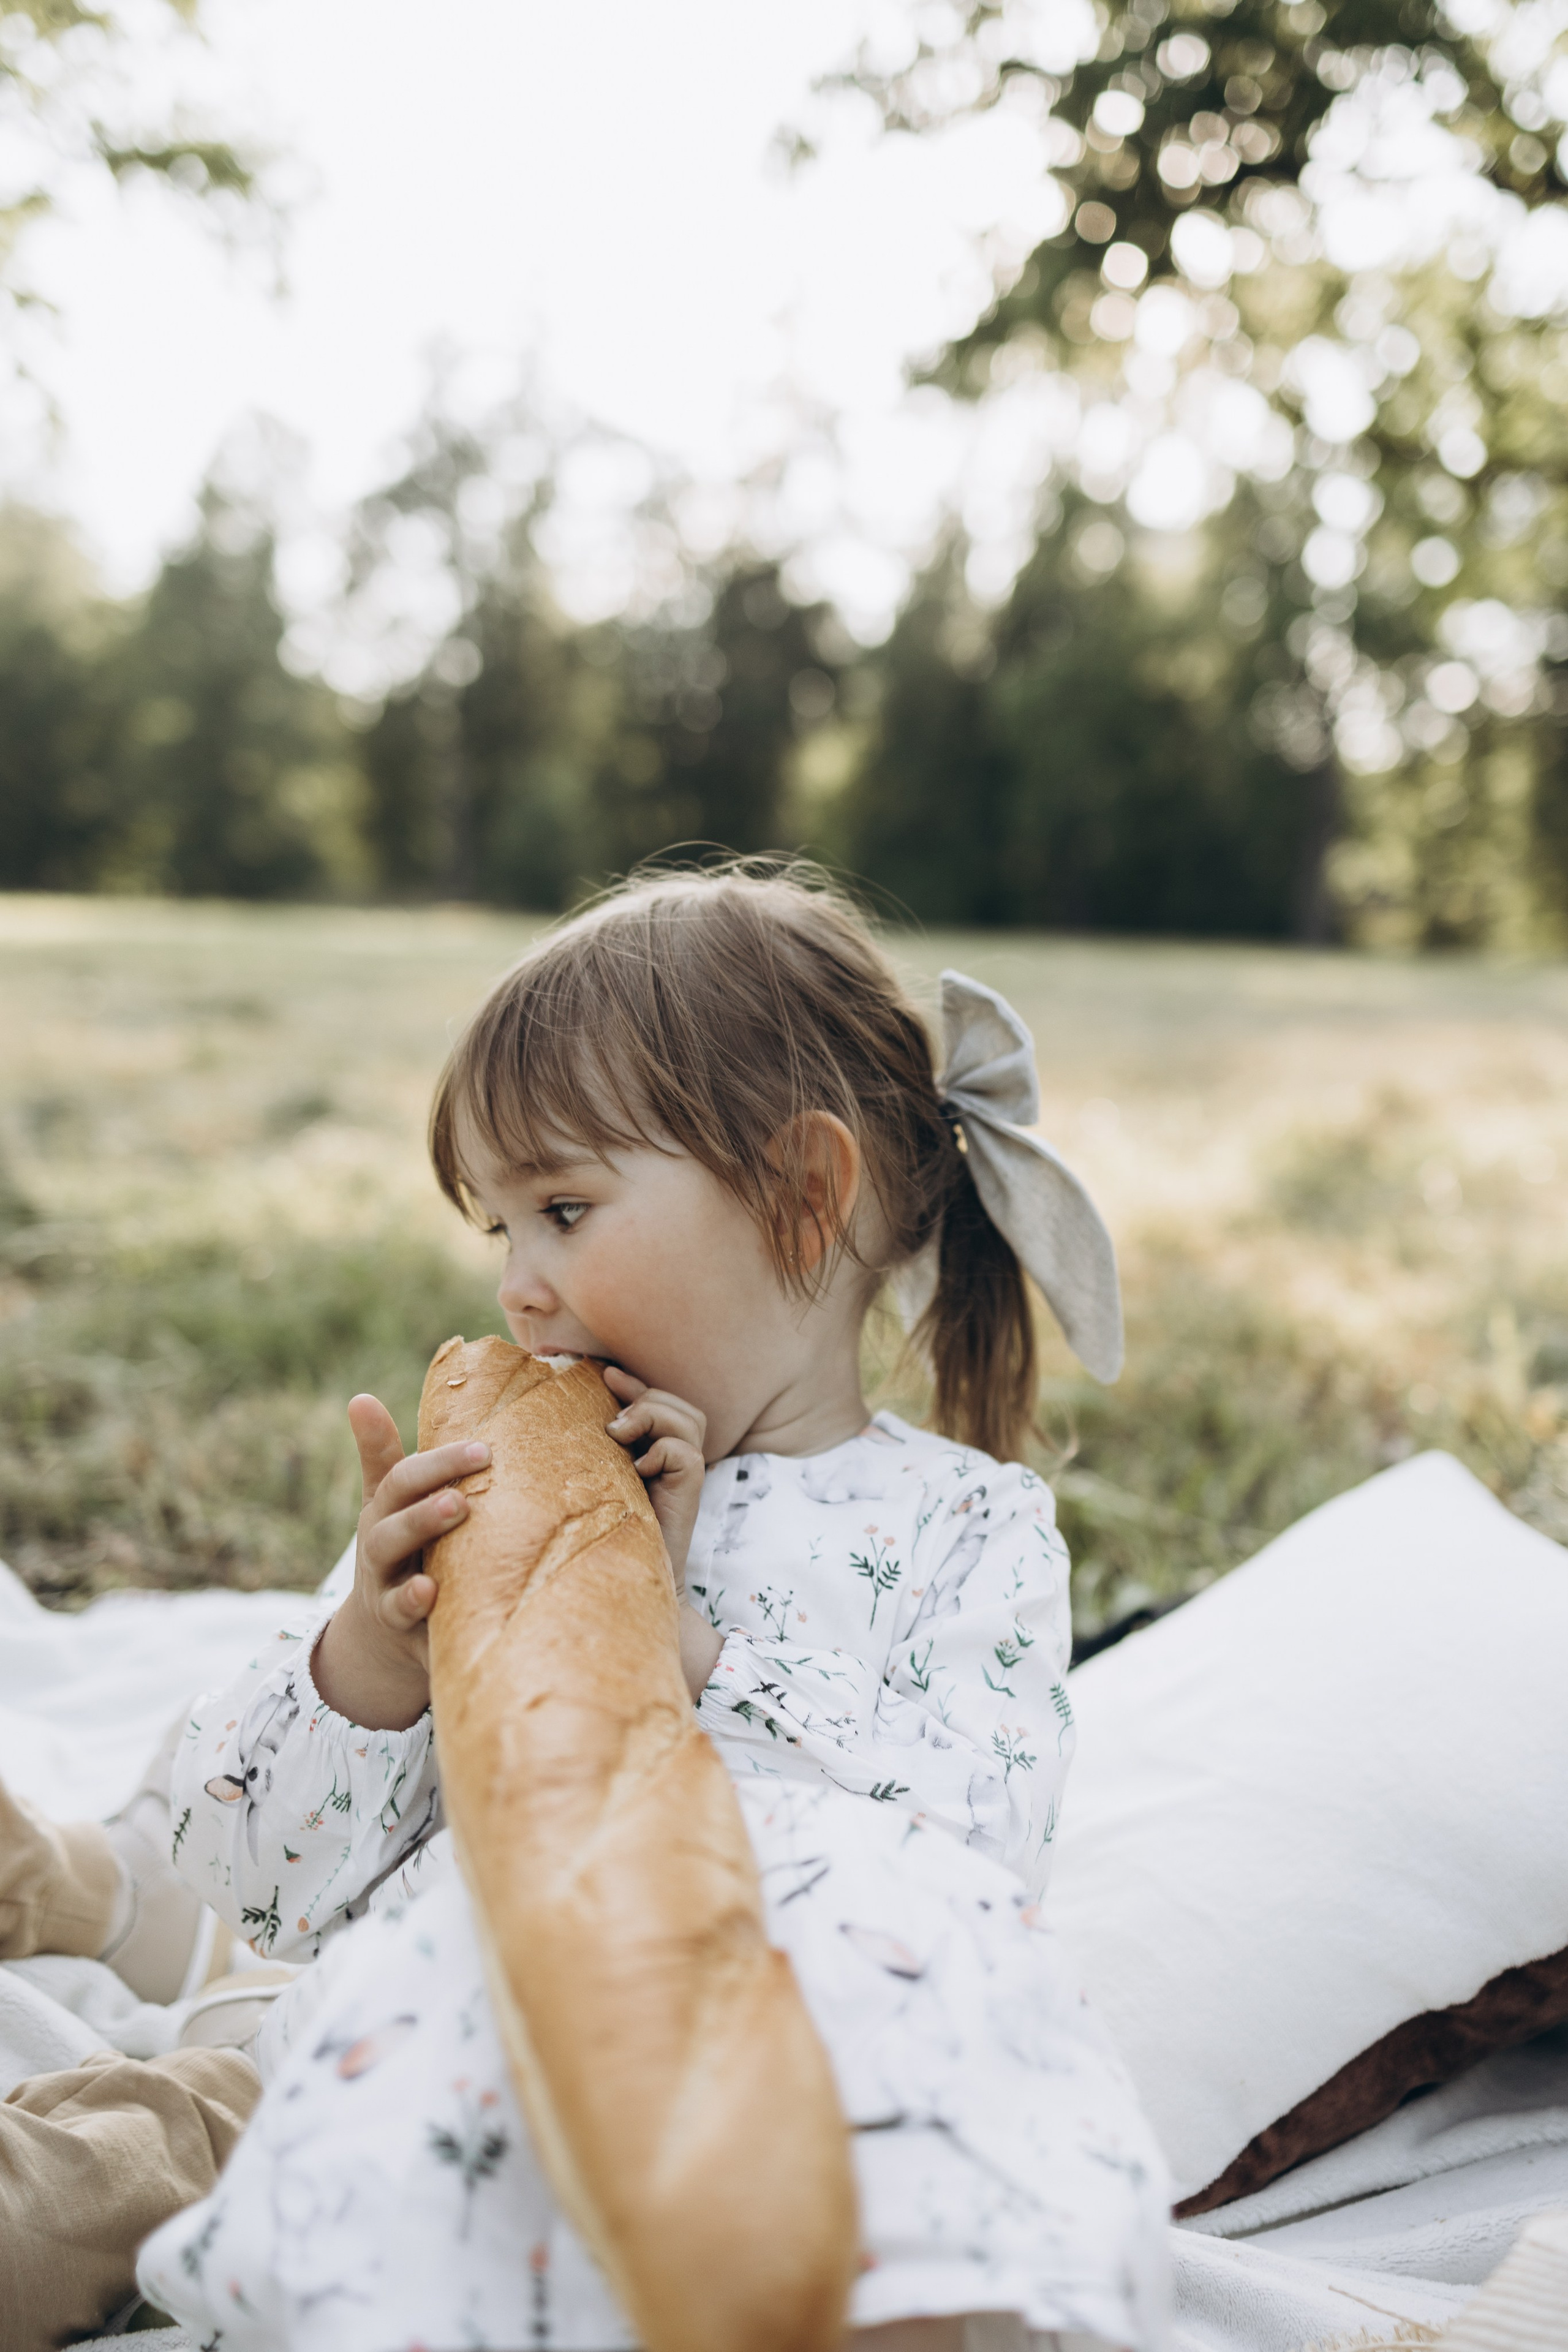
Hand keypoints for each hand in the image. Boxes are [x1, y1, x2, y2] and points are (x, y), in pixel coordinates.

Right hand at [312, 1394, 489, 1733]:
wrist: (386, 1631)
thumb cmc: (402, 1547)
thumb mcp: (390, 1502)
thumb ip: (380, 1454)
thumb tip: (358, 1397)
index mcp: (386, 1512)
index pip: (403, 1482)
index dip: (438, 1464)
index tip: (481, 1448)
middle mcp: (381, 1551)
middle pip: (395, 1528)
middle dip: (426, 1512)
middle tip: (463, 1498)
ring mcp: (388, 1593)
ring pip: (396, 1579)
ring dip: (417, 1564)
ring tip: (446, 1541)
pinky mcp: (404, 1633)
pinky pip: (408, 1625)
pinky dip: (418, 1613)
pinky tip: (433, 1600)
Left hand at [602, 1368, 706, 1592]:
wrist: (622, 1573)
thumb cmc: (603, 1525)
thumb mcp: (599, 1472)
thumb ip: (601, 1441)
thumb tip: (582, 1403)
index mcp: (656, 1449)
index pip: (658, 1399)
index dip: (635, 1383)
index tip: (604, 1372)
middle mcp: (677, 1457)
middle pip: (678, 1403)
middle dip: (645, 1396)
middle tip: (612, 1420)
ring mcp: (687, 1473)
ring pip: (687, 1418)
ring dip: (651, 1416)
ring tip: (620, 1436)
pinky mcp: (690, 1490)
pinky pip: (685, 1451)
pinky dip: (660, 1451)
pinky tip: (637, 1469)